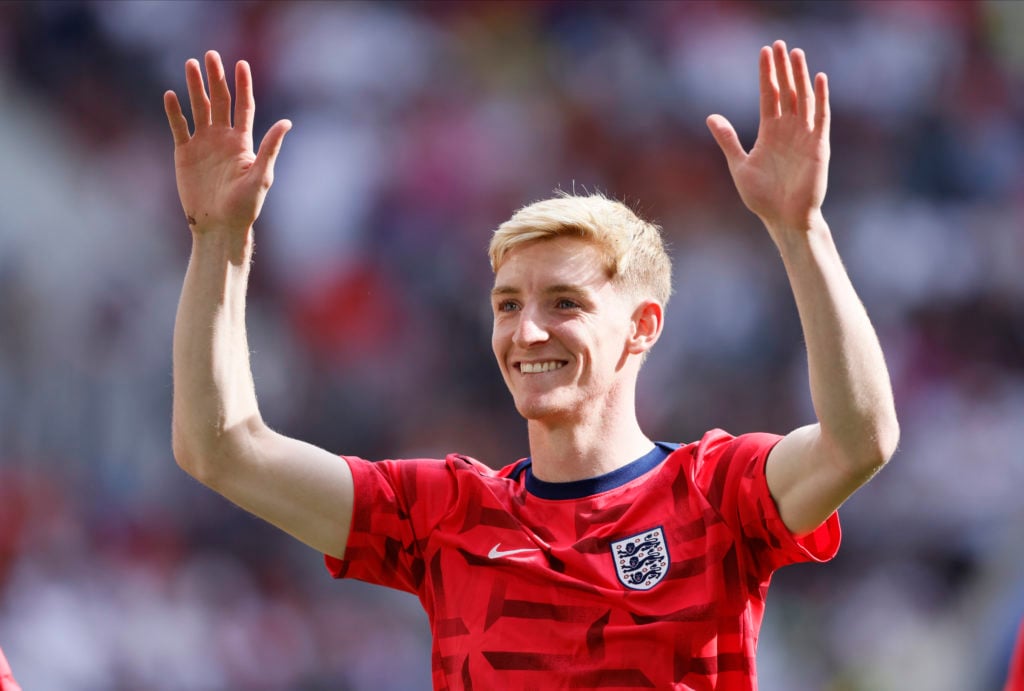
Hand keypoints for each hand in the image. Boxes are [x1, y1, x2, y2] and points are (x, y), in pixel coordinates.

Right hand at [164, 51, 290, 233]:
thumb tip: (286, 122)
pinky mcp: (184, 153)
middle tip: (210, 55)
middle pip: (219, 101)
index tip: (242, 63)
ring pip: (198, 108)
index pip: (244, 107)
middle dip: (216, 78)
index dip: (243, 85)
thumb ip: (270, 148)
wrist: (218, 226)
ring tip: (190, 64)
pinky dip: (174, 111)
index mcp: (243, 142)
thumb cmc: (243, 207)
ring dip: (194, 87)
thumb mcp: (260, 176)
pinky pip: (179, 127)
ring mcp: (203, 144)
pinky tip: (171, 95)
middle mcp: (223, 138)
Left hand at [706, 40, 829, 237]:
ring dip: (800, 76)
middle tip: (779, 44)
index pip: (769, 96)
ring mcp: (805, 136)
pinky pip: (821, 117)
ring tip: (796, 54)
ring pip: (804, 99)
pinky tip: (819, 78)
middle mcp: (788, 130)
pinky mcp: (818, 146)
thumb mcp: (740, 165)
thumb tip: (710, 116)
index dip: (767, 74)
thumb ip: (728, 140)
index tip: (764, 52)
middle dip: (783, 68)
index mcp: (770, 132)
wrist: (783, 219)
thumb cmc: (762, 197)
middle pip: (787, 91)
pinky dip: (821, 98)